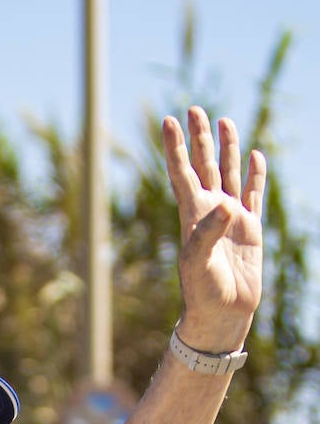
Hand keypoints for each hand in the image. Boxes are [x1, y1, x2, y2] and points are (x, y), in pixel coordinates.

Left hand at [162, 106, 265, 351]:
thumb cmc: (203, 293)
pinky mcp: (250, 228)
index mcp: (192, 215)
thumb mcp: (197, 263)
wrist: (222, 315)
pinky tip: (255, 155)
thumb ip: (207, 233)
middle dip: (199, 137)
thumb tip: (225, 205)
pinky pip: (253, 194)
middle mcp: (210, 211)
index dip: (174, 147)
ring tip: (224, 120)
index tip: (167, 121)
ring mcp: (230, 218)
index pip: (181, 173)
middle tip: (194, 108)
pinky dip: (255, 175)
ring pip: (229, 173)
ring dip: (226, 148)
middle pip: (203, 165)